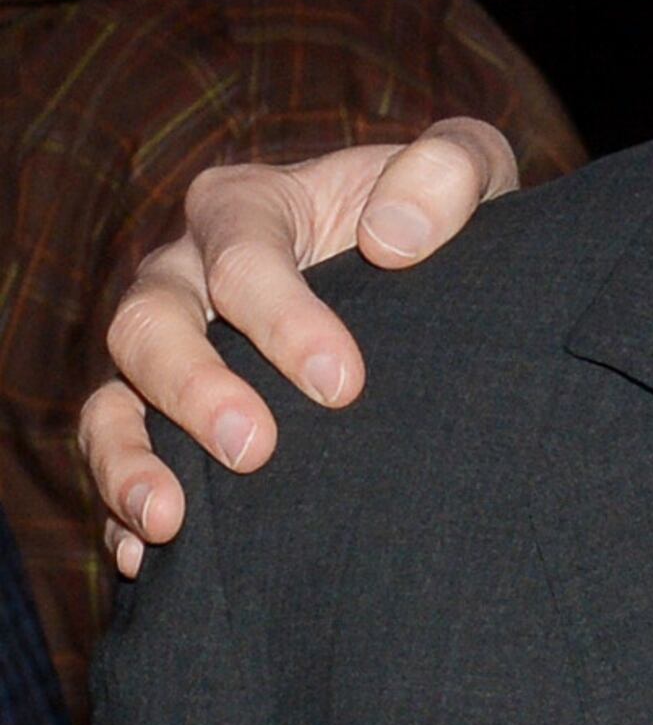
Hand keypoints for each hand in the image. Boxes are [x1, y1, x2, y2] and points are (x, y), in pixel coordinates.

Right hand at [80, 119, 522, 565]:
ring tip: (168, 520)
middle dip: (195, 391)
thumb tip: (395, 239)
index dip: (284, 319)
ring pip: (113, 399)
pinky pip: (121, 462)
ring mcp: (167, 354)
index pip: (240, 255)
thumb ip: (449, 171)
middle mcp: (184, 276)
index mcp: (245, 208)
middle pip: (150, 325)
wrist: (431, 282)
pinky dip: (123, 507)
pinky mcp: (164, 421)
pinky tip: (144, 553)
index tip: (343, 385)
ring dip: (130, 460)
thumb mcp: (468, 171)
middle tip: (257, 451)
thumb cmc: (437, 221)